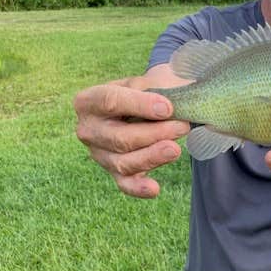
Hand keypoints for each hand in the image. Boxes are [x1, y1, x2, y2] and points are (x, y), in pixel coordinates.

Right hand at [74, 71, 190, 197]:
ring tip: (176, 150)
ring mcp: (99, 153)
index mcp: (89, 101)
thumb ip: (153, 92)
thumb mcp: (147, 81)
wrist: (154, 103)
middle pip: (119, 137)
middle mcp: (88, 129)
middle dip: (154, 134)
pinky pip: (124, 183)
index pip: (110, 101)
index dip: (139, 105)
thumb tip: (167, 111)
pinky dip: (138, 188)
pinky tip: (154, 189)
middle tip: (182, 126)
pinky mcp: (113, 171)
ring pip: (123, 163)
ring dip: (152, 157)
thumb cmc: (150, 89)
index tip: (168, 108)